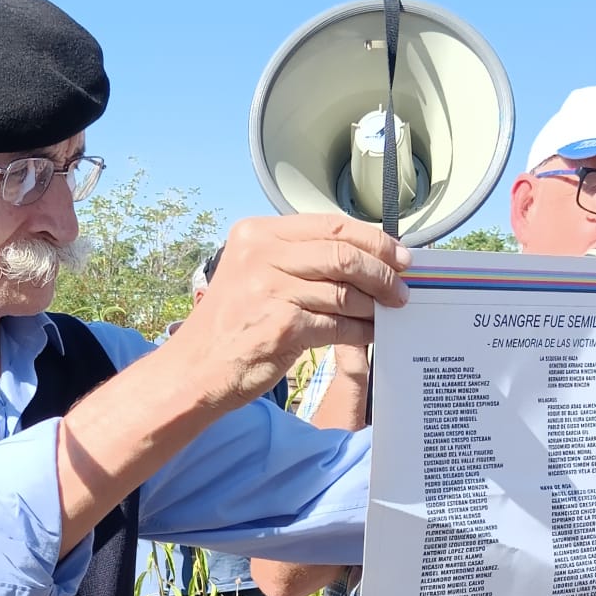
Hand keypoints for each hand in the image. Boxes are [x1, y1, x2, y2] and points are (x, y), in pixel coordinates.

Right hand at [174, 216, 409, 409]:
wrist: (194, 370)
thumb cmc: (230, 326)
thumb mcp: (252, 275)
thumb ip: (295, 260)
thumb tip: (360, 257)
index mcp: (256, 234)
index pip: (330, 225)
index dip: (372, 239)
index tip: (397, 255)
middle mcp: (261, 255)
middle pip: (343, 254)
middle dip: (382, 272)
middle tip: (401, 288)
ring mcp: (271, 290)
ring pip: (345, 291)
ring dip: (374, 305)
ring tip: (387, 313)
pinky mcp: (283, 326)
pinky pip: (339, 325)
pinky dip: (361, 331)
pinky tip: (370, 335)